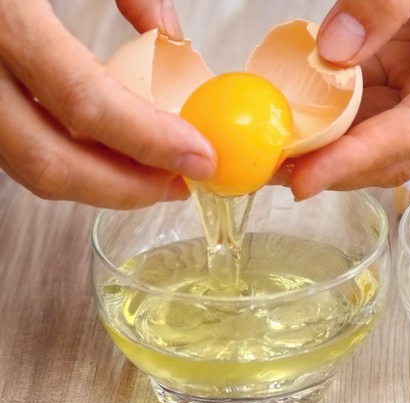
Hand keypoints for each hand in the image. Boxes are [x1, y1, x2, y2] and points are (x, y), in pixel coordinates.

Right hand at [0, 0, 213, 208]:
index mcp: (1, 15)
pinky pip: (10, 145)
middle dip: (126, 188)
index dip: (150, 142)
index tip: (200, 157)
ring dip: (96, 181)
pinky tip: (103, 150)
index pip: (84, 102)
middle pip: (47, 161)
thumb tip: (170, 37)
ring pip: (24, 165)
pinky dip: (63, 157)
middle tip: (180, 183)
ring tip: (152, 173)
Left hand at [287, 0, 409, 198]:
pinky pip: (366, 115)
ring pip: (377, 144)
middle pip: (399, 154)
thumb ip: (389, 0)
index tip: (307, 178)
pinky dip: (328, 121)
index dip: (361, 157)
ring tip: (271, 153)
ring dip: (326, 151)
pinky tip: (293, 122)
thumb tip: (335, 53)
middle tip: (272, 169)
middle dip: (336, 167)